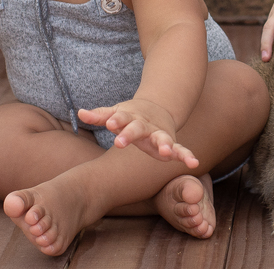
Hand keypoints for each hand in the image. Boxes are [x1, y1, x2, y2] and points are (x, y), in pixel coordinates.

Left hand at [78, 100, 198, 167]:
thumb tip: (80, 113)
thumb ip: (99, 115)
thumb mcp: (115, 113)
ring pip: (161, 138)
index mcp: (130, 117)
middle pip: (137, 128)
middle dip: (130, 134)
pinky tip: (193, 163)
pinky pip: (180, 150)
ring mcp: (159, 134)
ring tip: (165, 152)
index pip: (120, 118)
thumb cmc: (130, 116)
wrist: (158, 109)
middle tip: (120, 142)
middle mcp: (145, 125)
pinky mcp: (170, 143)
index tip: (110, 123)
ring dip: (164, 144)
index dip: (115, 120)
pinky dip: (187, 155)